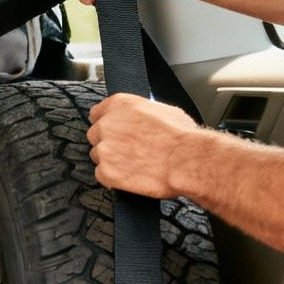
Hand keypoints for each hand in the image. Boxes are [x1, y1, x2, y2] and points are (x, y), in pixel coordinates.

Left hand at [87, 94, 204, 197]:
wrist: (187, 160)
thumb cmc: (182, 137)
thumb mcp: (162, 110)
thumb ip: (140, 113)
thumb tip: (139, 118)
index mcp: (119, 105)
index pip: (97, 113)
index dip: (107, 123)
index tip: (113, 131)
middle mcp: (107, 125)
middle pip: (96, 135)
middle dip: (110, 143)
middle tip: (129, 150)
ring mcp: (104, 149)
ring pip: (98, 156)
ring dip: (112, 161)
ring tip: (135, 164)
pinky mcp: (106, 172)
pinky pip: (102, 175)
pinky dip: (113, 178)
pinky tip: (131, 176)